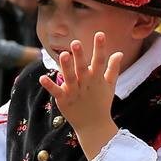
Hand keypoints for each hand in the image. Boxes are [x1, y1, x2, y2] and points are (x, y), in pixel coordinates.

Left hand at [39, 33, 123, 154]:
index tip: (100, 34)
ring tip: (63, 55)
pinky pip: (56, 92)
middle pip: (82, 68)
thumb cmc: (101, 103)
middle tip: (76, 43)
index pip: (99, 61)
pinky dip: (50, 85)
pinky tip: (42, 77)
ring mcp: (75, 92)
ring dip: (66, 67)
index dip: (100, 47)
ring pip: (70, 78)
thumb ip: (113, 68)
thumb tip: (118, 53)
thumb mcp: (109, 85)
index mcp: (97, 78)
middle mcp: (86, 84)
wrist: (94, 126)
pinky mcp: (64, 100)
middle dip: (80, 56)